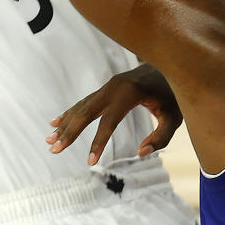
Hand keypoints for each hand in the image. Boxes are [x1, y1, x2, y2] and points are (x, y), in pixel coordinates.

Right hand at [47, 64, 182, 165]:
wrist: (169, 62)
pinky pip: (85, 102)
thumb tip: (141, 153)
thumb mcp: (175, 117)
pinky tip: (56, 122)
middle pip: (87, 112)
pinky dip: (70, 113)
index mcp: (130, 93)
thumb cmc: (173, 93)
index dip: (98, 142)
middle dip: (69, 131)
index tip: (89, 162)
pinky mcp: (106, 88)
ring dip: (65, 124)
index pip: (109, 122)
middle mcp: (114, 87)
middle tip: (54, 149)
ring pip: (82, 107)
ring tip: (49, 141)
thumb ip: (161, 137)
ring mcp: (108, 86)